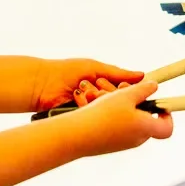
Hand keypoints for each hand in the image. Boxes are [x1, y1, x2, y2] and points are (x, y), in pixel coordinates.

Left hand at [29, 57, 143, 114]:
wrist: (43, 83)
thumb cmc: (67, 71)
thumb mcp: (95, 67)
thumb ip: (118, 73)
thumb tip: (142, 75)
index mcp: (104, 84)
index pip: (123, 91)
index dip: (125, 90)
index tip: (125, 88)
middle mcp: (99, 98)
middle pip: (116, 102)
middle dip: (108, 94)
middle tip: (97, 86)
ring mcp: (90, 109)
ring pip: (105, 109)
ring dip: (96, 99)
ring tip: (83, 89)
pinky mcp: (81, 118)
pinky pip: (92, 115)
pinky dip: (86, 106)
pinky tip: (77, 97)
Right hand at [64, 78, 172, 154]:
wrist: (75, 135)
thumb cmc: (102, 115)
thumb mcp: (126, 95)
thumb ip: (144, 89)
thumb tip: (154, 86)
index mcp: (145, 128)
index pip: (167, 128)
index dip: (167, 114)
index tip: (159, 103)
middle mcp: (136, 139)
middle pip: (146, 120)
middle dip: (137, 102)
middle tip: (125, 90)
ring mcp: (122, 144)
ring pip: (128, 120)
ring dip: (121, 105)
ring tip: (105, 95)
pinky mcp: (109, 144)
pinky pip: (116, 126)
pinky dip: (110, 114)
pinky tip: (96, 104)